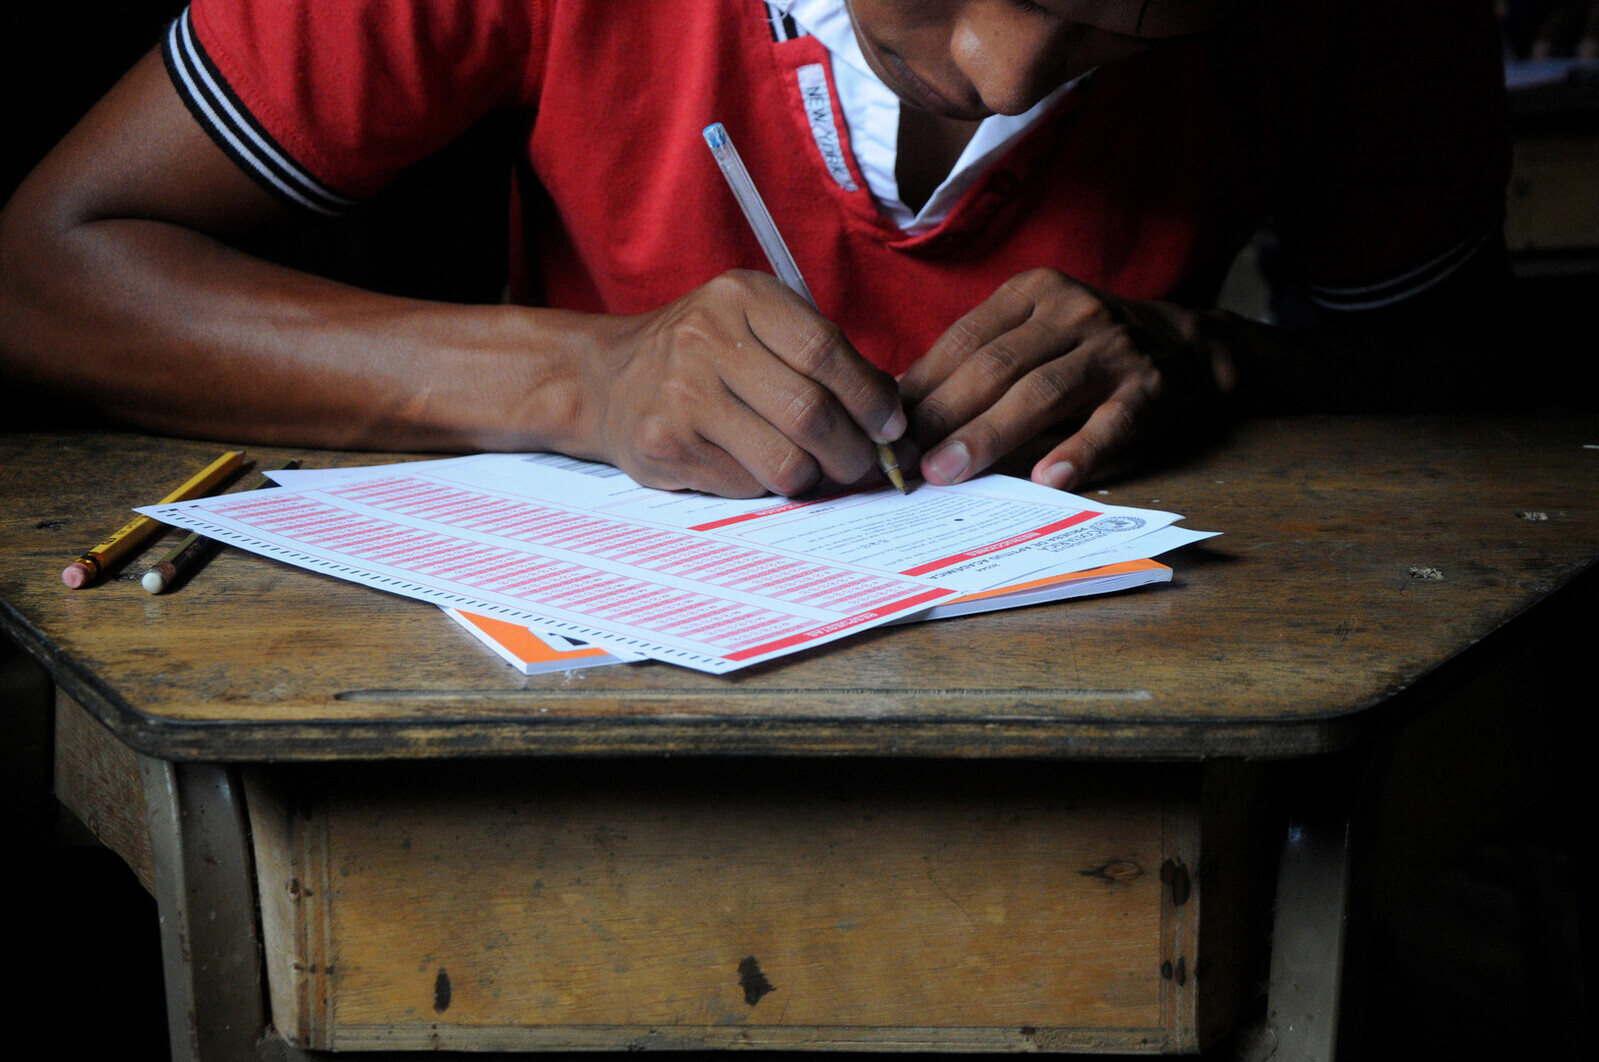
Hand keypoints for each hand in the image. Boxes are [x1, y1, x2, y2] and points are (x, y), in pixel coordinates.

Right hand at [576, 270, 905, 497]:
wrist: (607, 378)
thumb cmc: (702, 352)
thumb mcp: (753, 321)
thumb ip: (818, 354)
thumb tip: (892, 412)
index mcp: (740, 297)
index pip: (827, 351)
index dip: (871, 397)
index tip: (891, 424)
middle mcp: (705, 341)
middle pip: (812, 413)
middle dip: (855, 450)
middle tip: (866, 461)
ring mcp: (681, 397)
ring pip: (786, 461)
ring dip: (818, 477)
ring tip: (821, 469)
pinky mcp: (667, 448)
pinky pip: (749, 485)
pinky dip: (770, 485)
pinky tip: (761, 466)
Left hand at [898, 268, 1233, 490]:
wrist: (1187, 346)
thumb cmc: (1085, 348)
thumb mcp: (1031, 334)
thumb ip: (975, 362)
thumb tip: (898, 404)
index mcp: (1031, 293)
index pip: (964, 339)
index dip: (921, 384)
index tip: (885, 428)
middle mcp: (1071, 312)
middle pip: (995, 366)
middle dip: (944, 415)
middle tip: (906, 460)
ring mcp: (1113, 350)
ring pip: (1041, 393)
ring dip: (989, 435)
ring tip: (949, 472)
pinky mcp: (1149, 390)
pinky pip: (1109, 423)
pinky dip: (1078, 451)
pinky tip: (1048, 479)